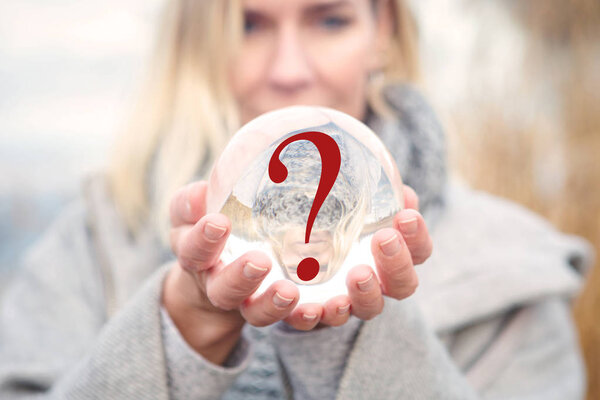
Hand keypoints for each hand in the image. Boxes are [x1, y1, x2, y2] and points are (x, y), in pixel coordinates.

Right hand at [163, 180, 300, 363]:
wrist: (217, 278)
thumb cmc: (207, 233)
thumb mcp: (193, 214)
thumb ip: (193, 201)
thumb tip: (201, 193)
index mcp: (199, 259)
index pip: (194, 251)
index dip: (203, 240)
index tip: (219, 222)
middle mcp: (221, 287)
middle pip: (225, 291)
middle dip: (241, 278)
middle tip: (260, 262)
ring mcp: (250, 304)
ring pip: (258, 313)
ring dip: (274, 305)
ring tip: (290, 292)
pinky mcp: (281, 311)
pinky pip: (296, 320)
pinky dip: (315, 316)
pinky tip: (332, 305)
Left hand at [282, 184, 432, 328]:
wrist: (275, 245)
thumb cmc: (324, 215)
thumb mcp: (346, 194)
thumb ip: (372, 190)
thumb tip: (401, 190)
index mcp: (387, 253)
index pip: (417, 250)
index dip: (417, 237)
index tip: (406, 216)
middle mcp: (371, 283)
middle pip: (400, 285)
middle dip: (397, 264)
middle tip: (383, 239)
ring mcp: (342, 302)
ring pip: (362, 309)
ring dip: (364, 294)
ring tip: (357, 274)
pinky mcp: (305, 313)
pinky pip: (309, 323)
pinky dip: (308, 316)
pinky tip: (302, 301)